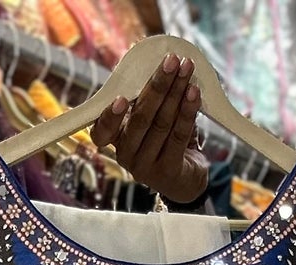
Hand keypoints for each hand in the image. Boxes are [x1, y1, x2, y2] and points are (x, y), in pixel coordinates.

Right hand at [90, 55, 207, 202]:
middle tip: (171, 60)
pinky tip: (194, 93)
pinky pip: (178, 136)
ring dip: (176, 92)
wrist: (184, 181)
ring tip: (187, 69)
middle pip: (141, 118)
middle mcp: (126, 155)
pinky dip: (187, 111)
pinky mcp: (168, 171)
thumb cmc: (163, 141)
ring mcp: (147, 166)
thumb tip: (147, 54)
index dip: (109, 117)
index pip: (101, 132)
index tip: (120, 98)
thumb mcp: (148, 120)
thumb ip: (143, 96)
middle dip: (158, 85)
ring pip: (162, 123)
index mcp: (115, 140)